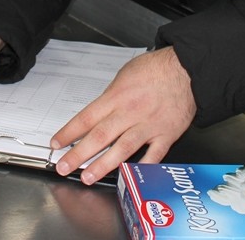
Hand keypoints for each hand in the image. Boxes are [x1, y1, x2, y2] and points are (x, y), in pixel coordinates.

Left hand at [50, 46, 195, 185]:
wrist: (188, 69)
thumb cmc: (157, 69)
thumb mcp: (125, 74)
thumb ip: (112, 96)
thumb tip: (99, 112)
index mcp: (118, 96)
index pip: (87, 117)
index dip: (69, 132)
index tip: (56, 143)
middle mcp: (131, 112)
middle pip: (100, 136)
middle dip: (79, 154)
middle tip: (64, 167)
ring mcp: (149, 125)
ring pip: (123, 149)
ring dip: (103, 165)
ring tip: (88, 177)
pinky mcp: (166, 134)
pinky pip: (153, 155)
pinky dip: (142, 167)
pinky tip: (129, 176)